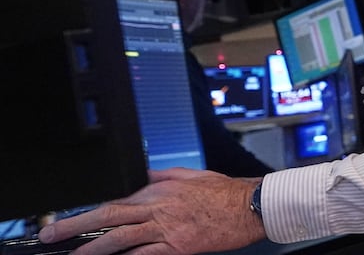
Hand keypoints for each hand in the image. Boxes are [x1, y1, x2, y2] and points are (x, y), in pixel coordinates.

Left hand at [38, 168, 265, 254]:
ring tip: (72, 254)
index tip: (73, 218)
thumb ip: (162, 176)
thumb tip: (140, 176)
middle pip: (109, 214)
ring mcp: (167, 228)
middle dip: (76, 225)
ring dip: (92, 247)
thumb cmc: (226, 193)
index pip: (118, 199)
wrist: (251, 206)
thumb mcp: (191, 175)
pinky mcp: (179, 247)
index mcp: (160, 188)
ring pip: (120, 238)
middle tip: (52, 234)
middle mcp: (159, 206)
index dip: (92, 209)